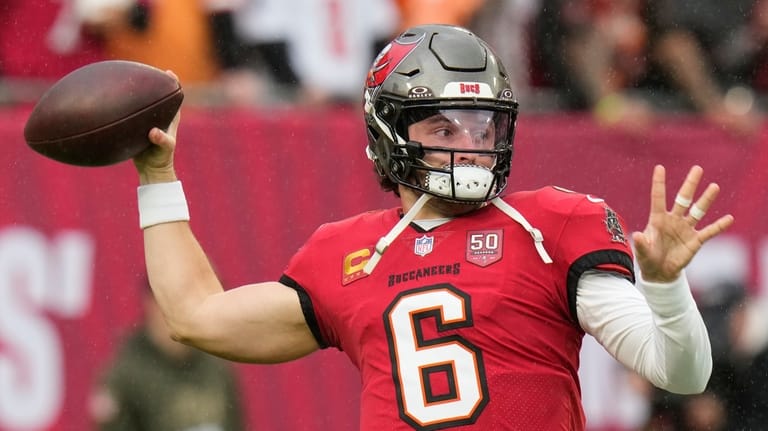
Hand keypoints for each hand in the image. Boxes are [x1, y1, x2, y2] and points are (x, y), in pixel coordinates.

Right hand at [133, 70, 180, 184]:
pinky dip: (123, 109)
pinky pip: (129, 114)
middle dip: (151, 82)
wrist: (151, 170)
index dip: (173, 83)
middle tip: (142, 70)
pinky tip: (109, 103)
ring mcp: (148, 121)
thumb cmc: (162, 158)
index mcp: (170, 118)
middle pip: (157, 96)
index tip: (168, 72)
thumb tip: (153, 132)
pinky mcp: (136, 128)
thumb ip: (161, 140)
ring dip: (135, 94)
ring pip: (142, 104)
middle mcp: (159, 116)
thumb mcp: (164, 149)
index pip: (175, 96)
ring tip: (124, 80)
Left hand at [632, 165, 733, 282]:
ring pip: (698, 211)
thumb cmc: (648, 258)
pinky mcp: (695, 240)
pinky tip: (729, 219)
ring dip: (706, 199)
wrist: (660, 272)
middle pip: (683, 199)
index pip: (658, 198)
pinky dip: (719, 226)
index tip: (659, 167)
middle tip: (697, 169)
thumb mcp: (642, 252)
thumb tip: (637, 236)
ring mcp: (685, 229)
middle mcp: (673, 220)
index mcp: (658, 220)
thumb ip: (641, 244)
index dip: (659, 183)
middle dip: (690, 184)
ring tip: (714, 186)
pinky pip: (709, 231)